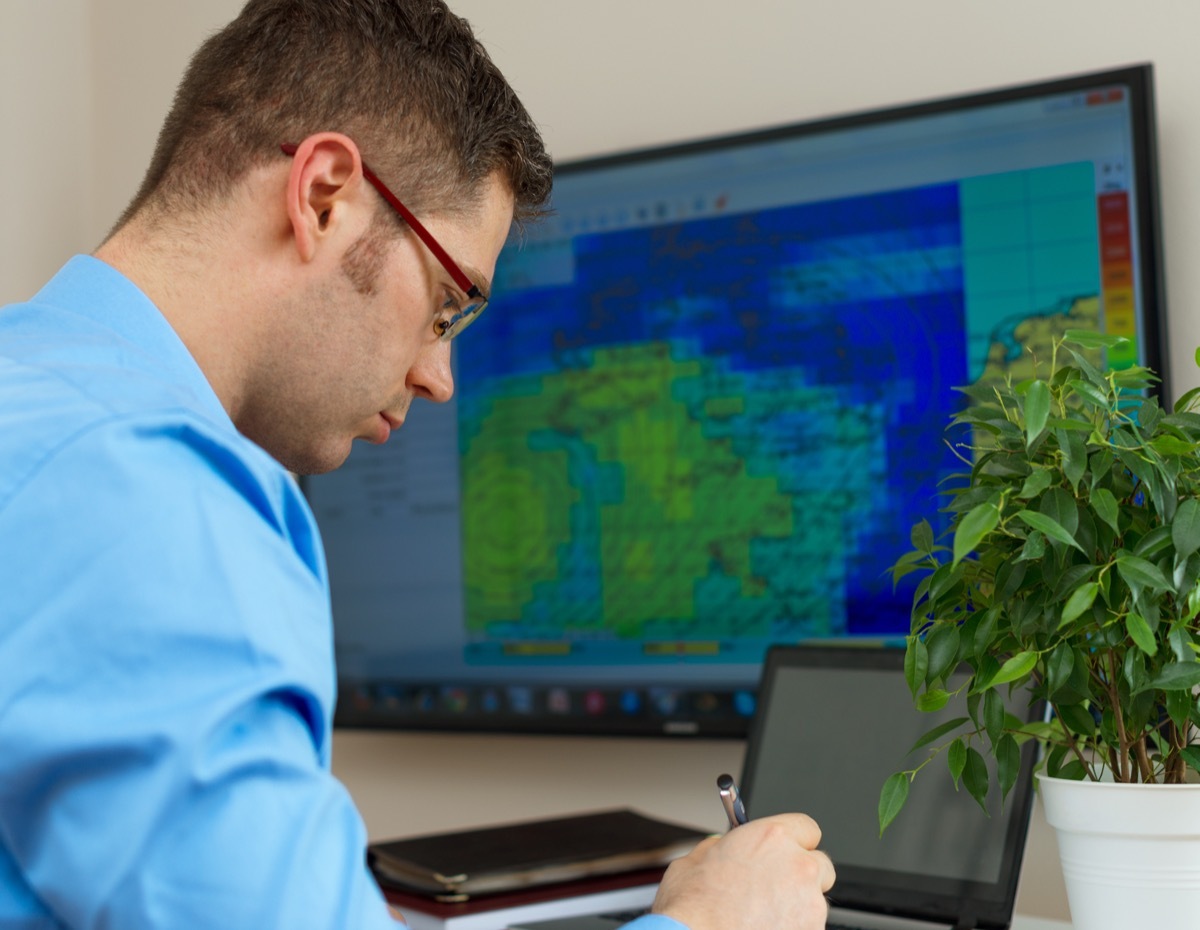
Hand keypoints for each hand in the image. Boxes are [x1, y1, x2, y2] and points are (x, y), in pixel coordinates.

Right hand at [650, 813, 834, 929]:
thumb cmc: (693, 910)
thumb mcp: (693, 861)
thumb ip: (718, 847)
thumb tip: (721, 848)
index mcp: (772, 837)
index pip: (806, 827)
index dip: (793, 841)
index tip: (784, 852)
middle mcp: (798, 866)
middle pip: (818, 865)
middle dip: (800, 876)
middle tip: (773, 889)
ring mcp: (810, 904)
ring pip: (814, 900)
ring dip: (796, 905)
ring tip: (762, 916)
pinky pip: (809, 926)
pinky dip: (793, 927)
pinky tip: (764, 928)